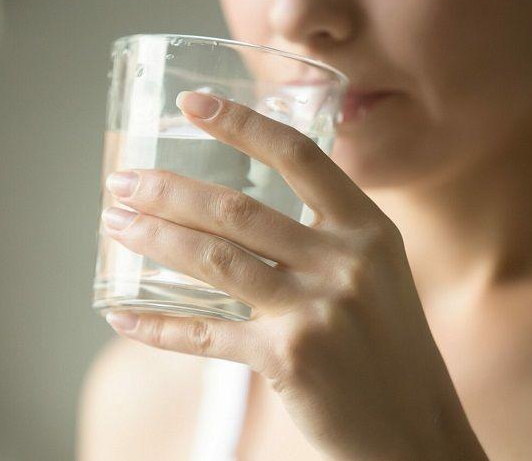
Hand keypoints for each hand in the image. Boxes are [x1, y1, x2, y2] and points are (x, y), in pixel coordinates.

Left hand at [100, 91, 486, 460]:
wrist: (416, 428)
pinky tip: (123, 315)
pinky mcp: (288, 359)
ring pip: (216, 259)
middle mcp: (345, 262)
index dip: (241, 123)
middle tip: (124, 181)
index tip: (191, 103)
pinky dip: (158, 325)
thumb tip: (247, 211)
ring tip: (115, 224)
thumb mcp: (379, 274)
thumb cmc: (388, 346)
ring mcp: (316, 310)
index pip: (298, 156)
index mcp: (369, 229)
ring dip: (155, 238)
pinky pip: (206, 334)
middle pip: (238, 209)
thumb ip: (327, 236)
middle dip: (169, 189)